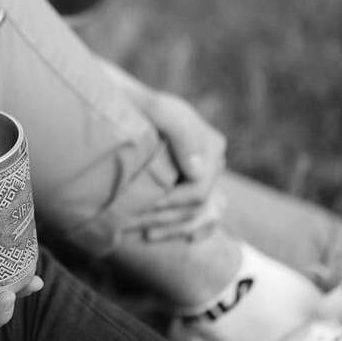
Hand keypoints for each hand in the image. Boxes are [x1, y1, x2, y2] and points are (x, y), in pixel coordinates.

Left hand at [127, 92, 227, 241]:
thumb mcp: (158, 110)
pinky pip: (201, 221)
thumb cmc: (140, 105)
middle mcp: (214, 164)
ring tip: (139, 232)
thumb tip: (196, 173)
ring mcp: (207, 177)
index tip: (137, 207)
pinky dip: (183, 231)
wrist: (127, 104)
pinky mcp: (193, 187)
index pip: (197, 191)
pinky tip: (155, 236)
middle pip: (196, 207)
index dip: (168, 204)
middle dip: (162, 218)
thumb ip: (181, 134)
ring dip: (169, 228)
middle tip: (127, 224)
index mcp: (211, 146)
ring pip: (199, 218)